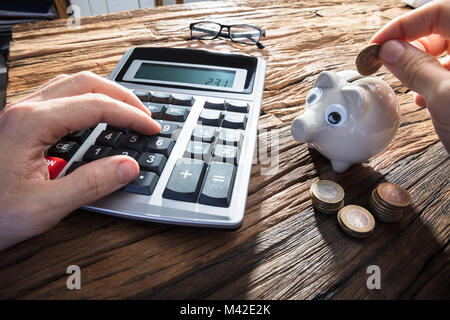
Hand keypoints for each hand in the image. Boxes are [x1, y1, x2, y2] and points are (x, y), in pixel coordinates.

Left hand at [0, 71, 159, 250]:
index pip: (96, 105)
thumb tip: (128, 166)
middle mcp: (23, 109)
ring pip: (71, 84)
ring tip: (126, 112)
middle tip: (144, 115)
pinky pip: (60, 96)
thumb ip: (90, 185)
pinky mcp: (18, 122)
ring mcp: (19, 113)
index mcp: (30, 123)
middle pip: (85, 82)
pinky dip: (87, 101)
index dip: (130, 115)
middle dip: (122, 96)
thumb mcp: (43, 208)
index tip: (150, 128)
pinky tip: (95, 118)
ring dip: (104, 94)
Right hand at [370, 0, 449, 151]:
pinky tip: (424, 98)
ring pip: (447, 51)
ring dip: (421, 64)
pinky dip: (434, 80)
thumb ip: (415, 67)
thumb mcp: (443, 95)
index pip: (438, 12)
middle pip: (442, 29)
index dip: (402, 25)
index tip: (377, 44)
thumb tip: (389, 50)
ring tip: (407, 83)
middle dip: (411, 45)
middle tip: (387, 62)